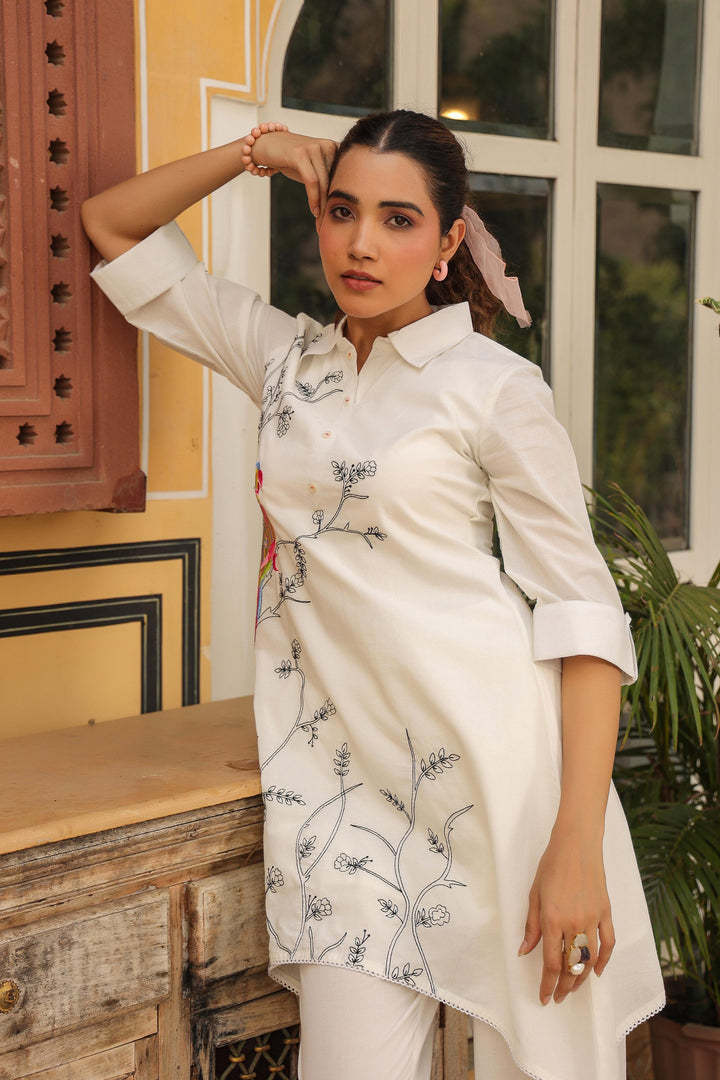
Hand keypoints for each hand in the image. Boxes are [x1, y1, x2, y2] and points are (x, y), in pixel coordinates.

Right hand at [241, 124, 337, 217]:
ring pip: (324, 183)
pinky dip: (313, 198)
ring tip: (321, 221)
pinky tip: (314, 211)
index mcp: (334, 147)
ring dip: (323, 205)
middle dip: (331, 205)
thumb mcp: (312, 168)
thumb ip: (326, 179)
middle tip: (328, 224)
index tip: (338, 217)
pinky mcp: (301, 153)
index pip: (343, 176)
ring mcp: (314, 147)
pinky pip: (312, 181)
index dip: (342, 198)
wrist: (266, 145)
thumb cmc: (290, 159)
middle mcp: (327, 145)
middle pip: (334, 181)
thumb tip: (340, 202)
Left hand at [517, 829, 614, 1005]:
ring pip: (590, 960)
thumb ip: (531, 926)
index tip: (544, 997)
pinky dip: (604, 960)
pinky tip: (598, 972)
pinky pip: (608, 943)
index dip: (547, 984)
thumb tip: (524, 951)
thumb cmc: (551, 865)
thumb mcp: (534, 894)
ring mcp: (592, 918)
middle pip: (571, 966)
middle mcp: (573, 923)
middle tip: (558, 997)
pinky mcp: (606, 912)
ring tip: (573, 989)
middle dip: (564, 987)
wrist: (576, 844)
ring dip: (581, 979)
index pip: (551, 963)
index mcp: (552, 919)